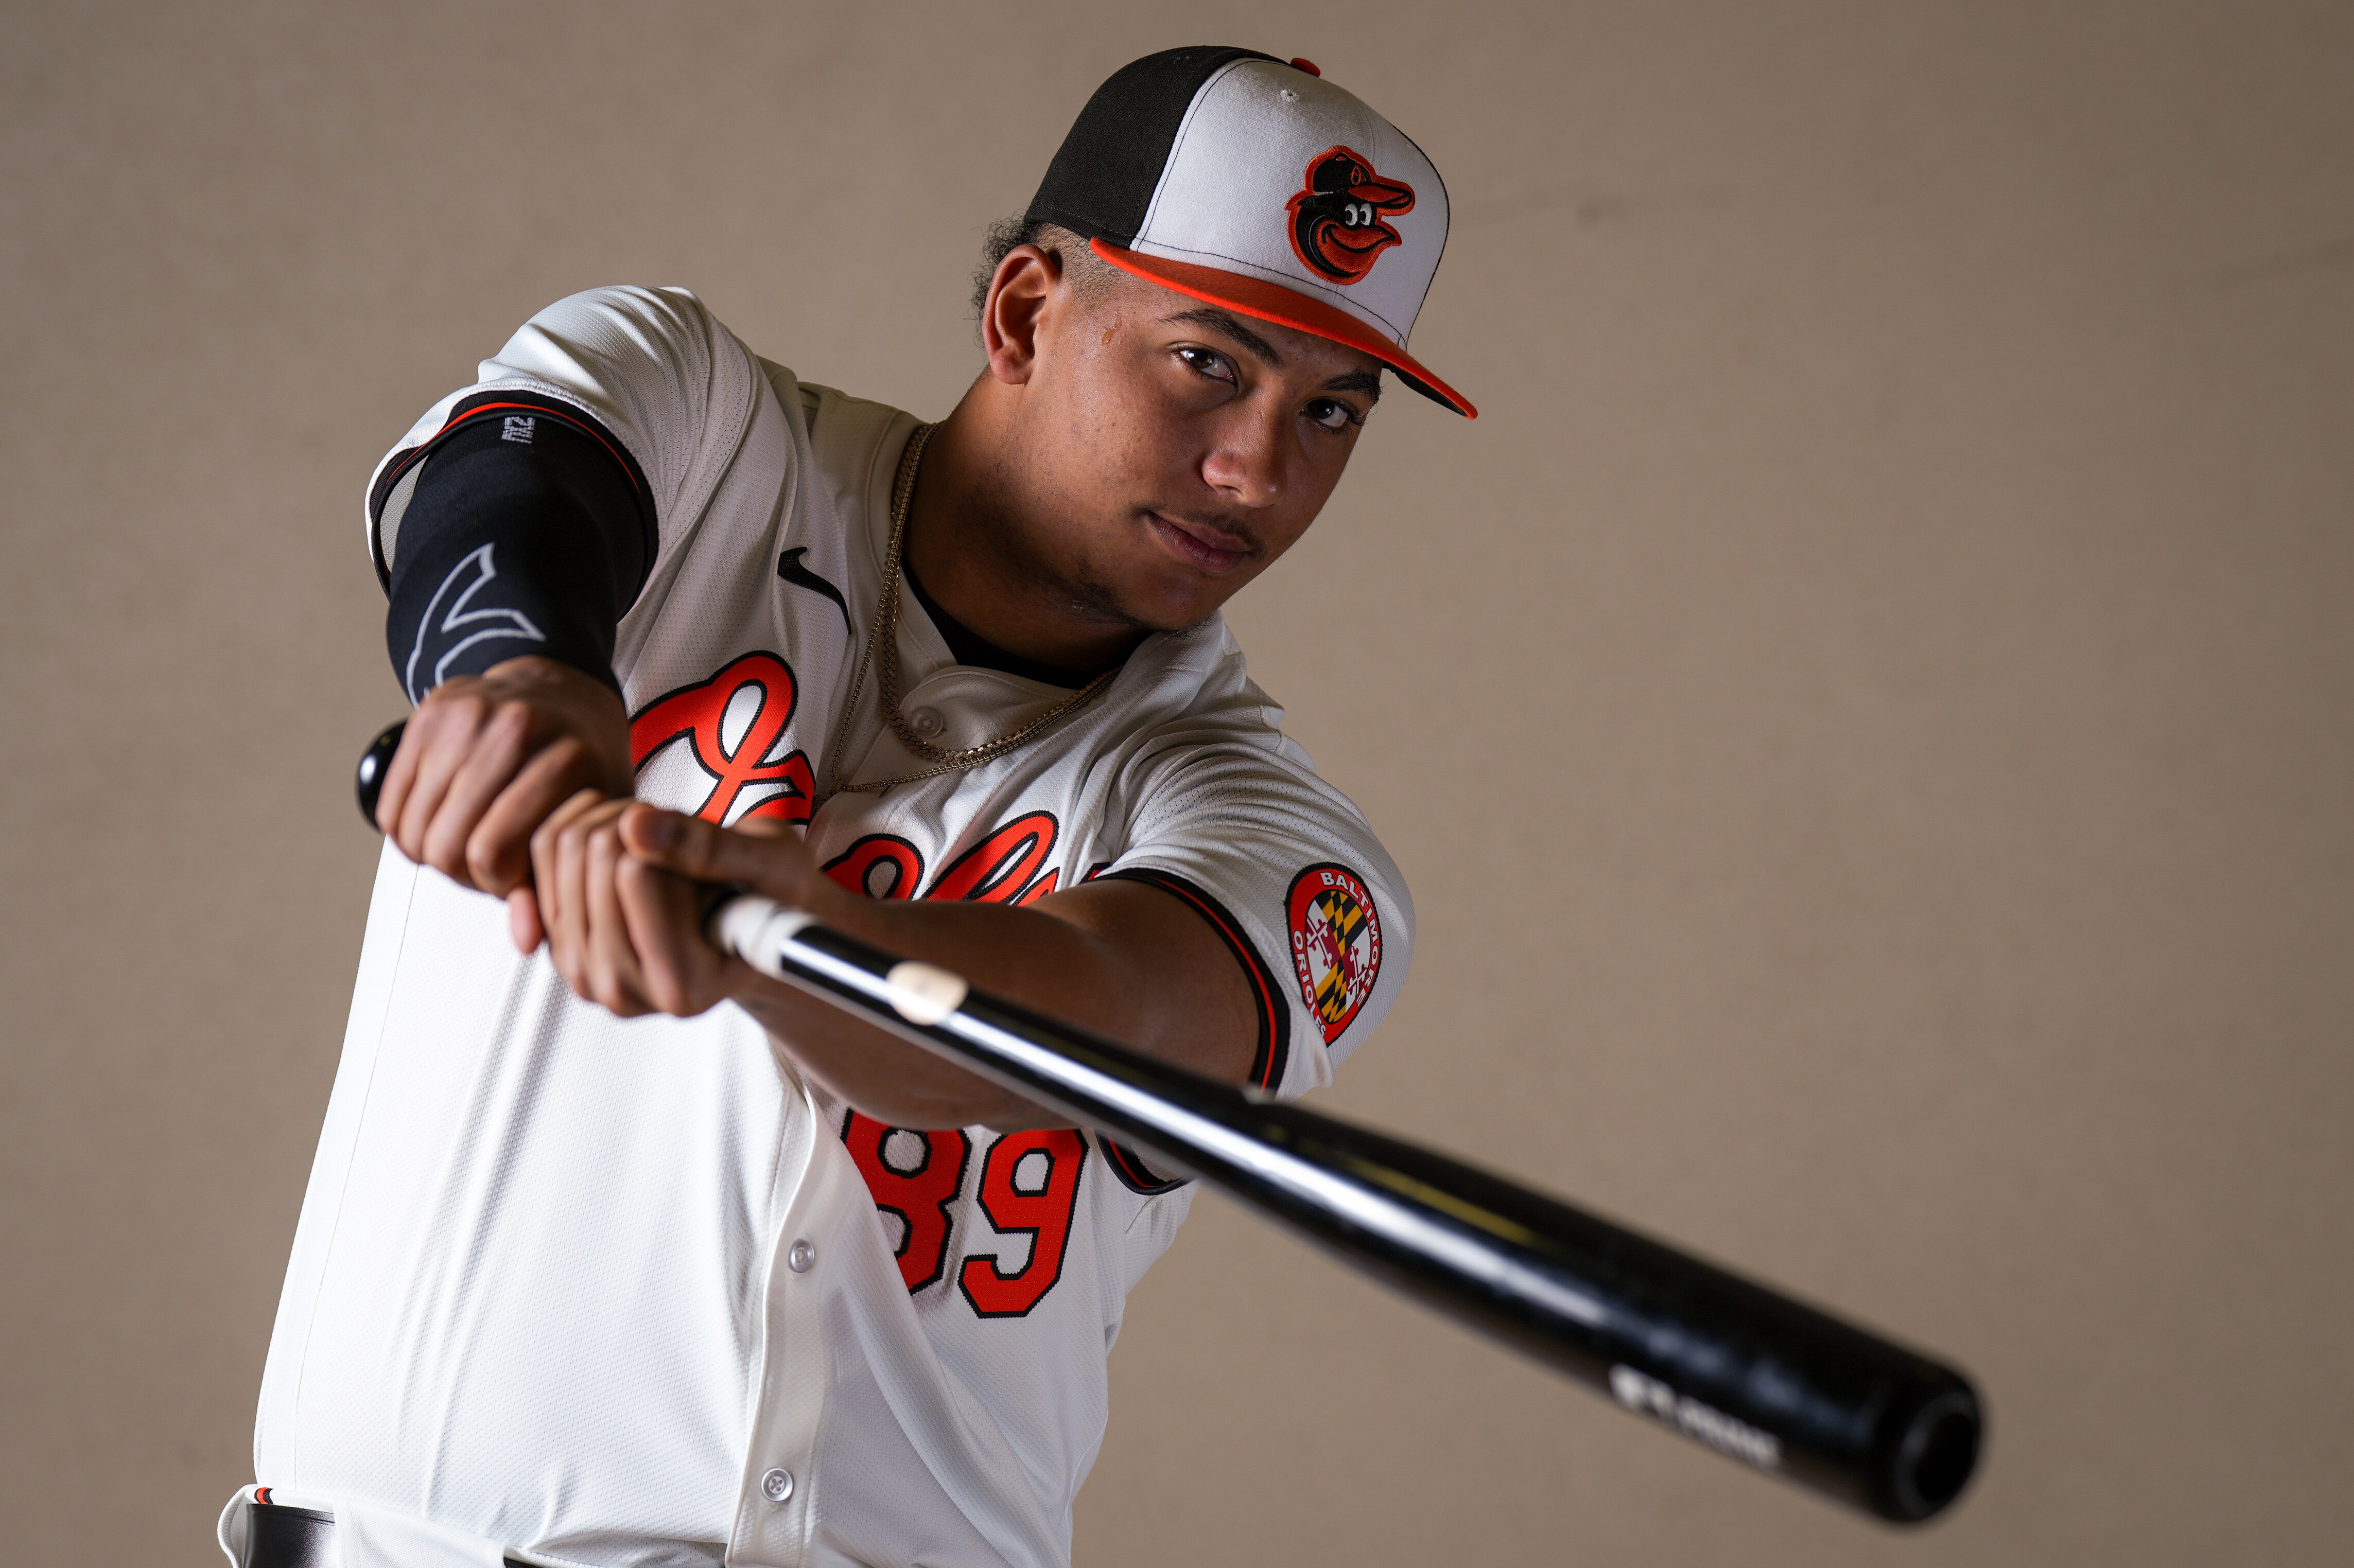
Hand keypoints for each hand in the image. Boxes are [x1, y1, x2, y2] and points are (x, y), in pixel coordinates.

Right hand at [372, 654, 632, 949]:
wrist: (564, 692)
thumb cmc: (582, 767)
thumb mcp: (589, 826)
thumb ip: (556, 885)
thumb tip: (525, 942)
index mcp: (564, 760)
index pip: (490, 855)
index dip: (496, 884)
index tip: (516, 877)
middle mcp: (514, 730)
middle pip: (446, 845)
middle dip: (464, 873)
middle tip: (489, 864)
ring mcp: (466, 716)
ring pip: (412, 830)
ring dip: (435, 853)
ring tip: (470, 842)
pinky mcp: (429, 711)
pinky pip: (390, 805)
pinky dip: (409, 829)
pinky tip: (444, 821)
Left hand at [530, 798, 834, 1018]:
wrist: (746, 921)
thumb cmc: (770, 894)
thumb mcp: (771, 862)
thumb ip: (711, 849)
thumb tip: (634, 827)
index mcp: (683, 989)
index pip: (638, 875)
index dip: (674, 838)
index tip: (706, 851)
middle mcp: (624, 994)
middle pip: (597, 857)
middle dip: (639, 822)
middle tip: (679, 838)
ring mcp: (584, 974)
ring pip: (566, 848)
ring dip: (611, 818)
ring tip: (659, 841)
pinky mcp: (557, 946)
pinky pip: (544, 851)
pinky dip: (583, 824)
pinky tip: (627, 841)